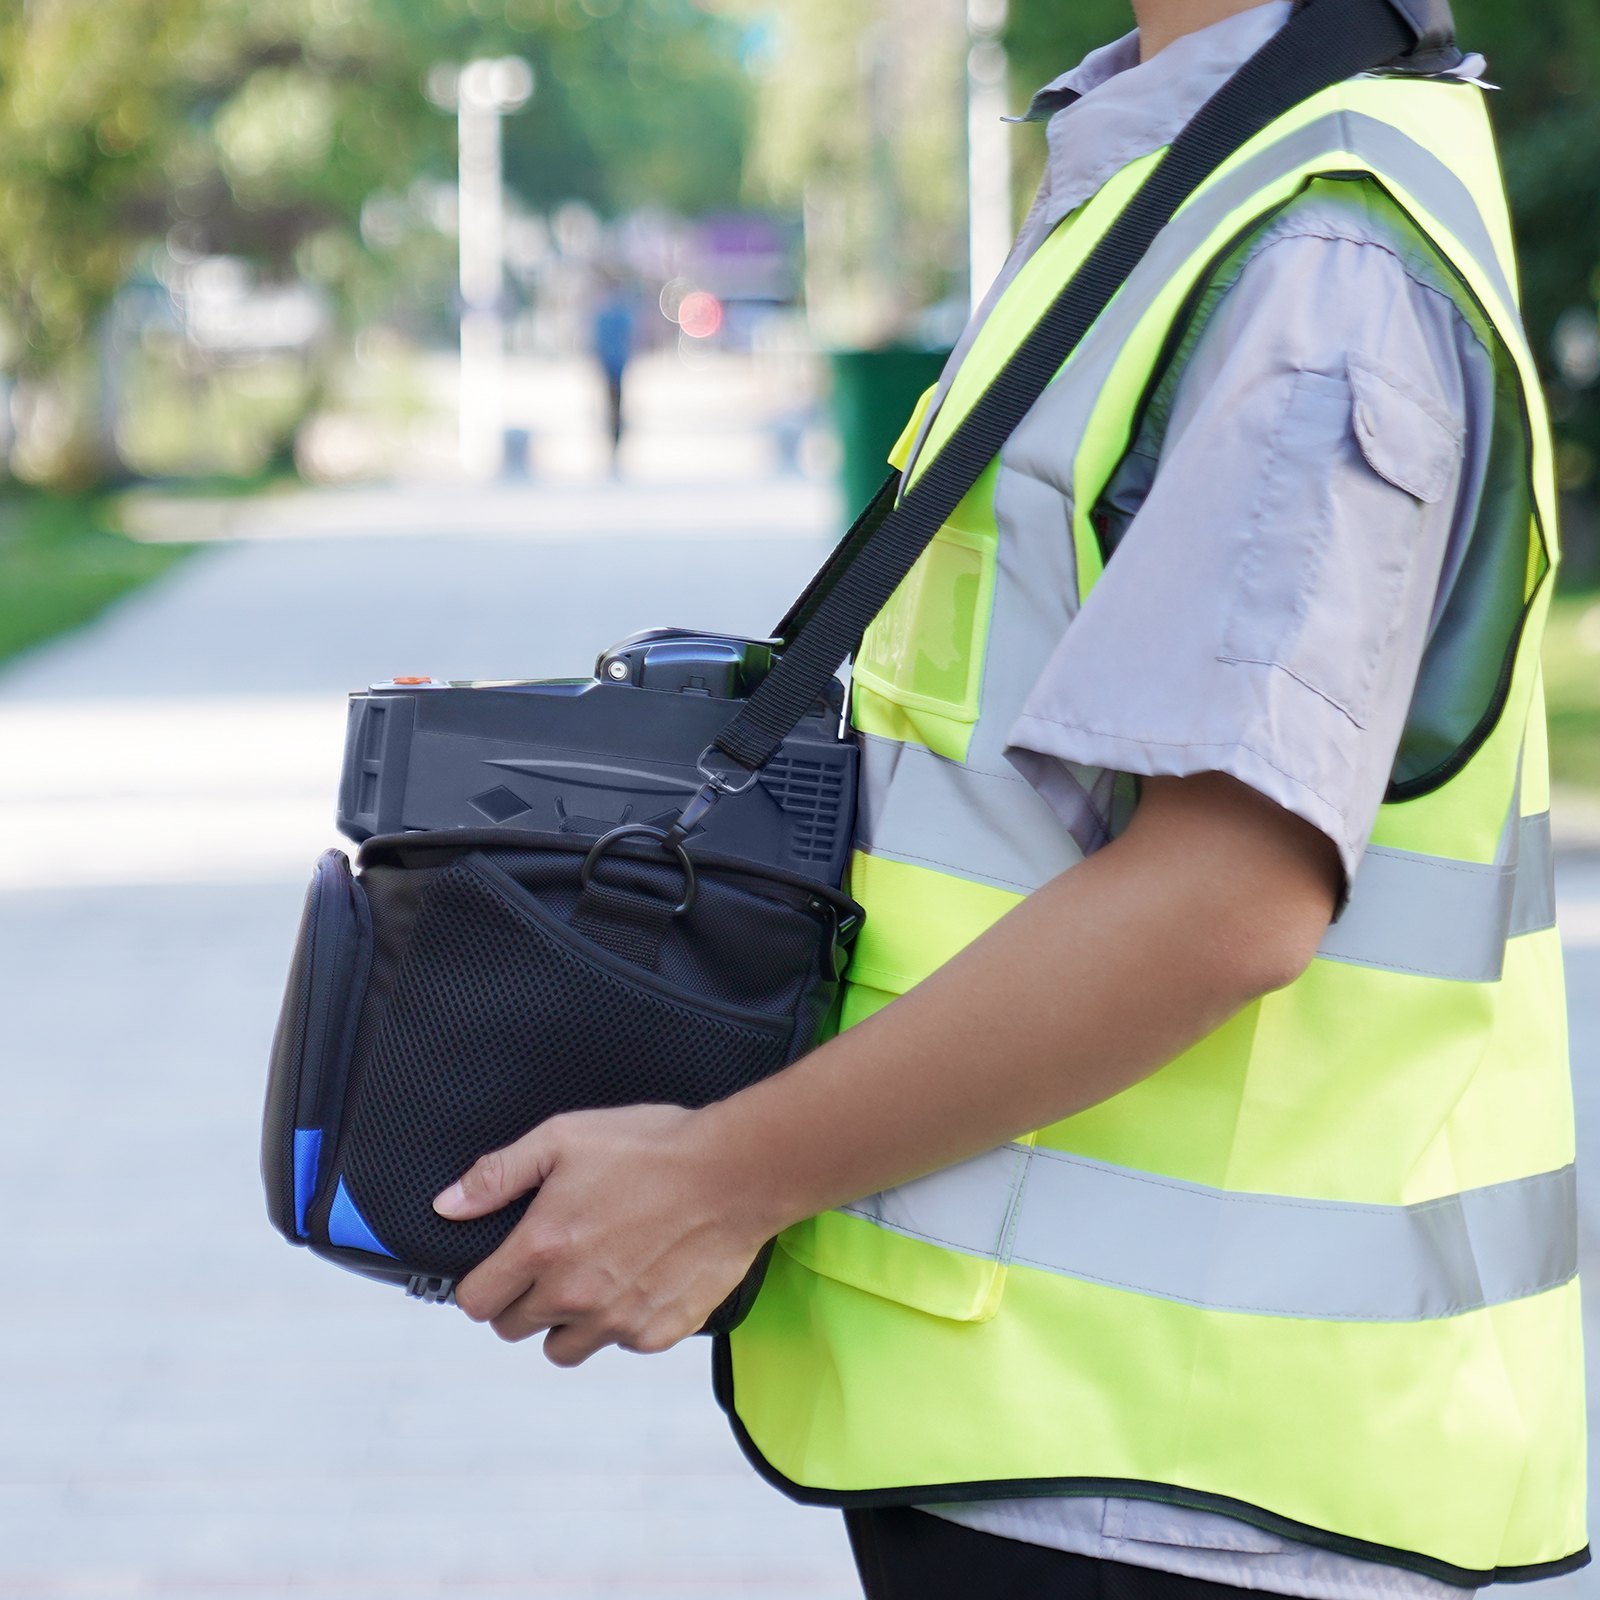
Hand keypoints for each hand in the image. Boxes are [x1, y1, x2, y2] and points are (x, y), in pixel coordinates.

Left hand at [433, 1104, 772, 1366]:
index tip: (501, 1268)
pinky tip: (639, 1278)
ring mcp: (616, 1321)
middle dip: (523, 1300)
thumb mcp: (565, 1138)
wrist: (734, 1174)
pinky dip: (620, 1321)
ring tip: (595, 1276)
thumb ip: (499, 1174)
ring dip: (567, 1321)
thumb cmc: (652, 1147)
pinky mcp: (657, 1333)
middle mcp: (573, 1296)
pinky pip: (618, 1344)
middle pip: (514, 1329)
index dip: (482, 1283)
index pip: (476, 1302)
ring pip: (564, 1348)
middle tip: (554, 1261)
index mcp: (541, 1250)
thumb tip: (448, 1205)